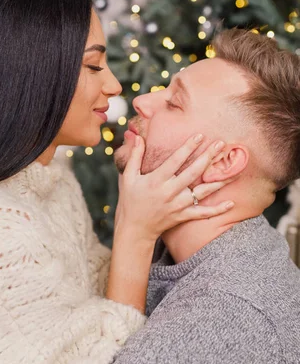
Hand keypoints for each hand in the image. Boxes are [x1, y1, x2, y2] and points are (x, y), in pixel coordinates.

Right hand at [115, 134, 234, 243]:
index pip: (175, 160)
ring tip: (234, 170)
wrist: (134, 229)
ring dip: (219, 180)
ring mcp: (178, 205)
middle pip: (193, 172)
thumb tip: (137, 136)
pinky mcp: (183, 216)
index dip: (188, 147)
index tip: (200, 135)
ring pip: (202, 191)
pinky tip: (231, 203)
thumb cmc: (130, 199)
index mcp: (156, 180)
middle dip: (207, 157)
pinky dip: (217, 210)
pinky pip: (203, 213)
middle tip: (220, 143)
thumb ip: (134, 156)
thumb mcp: (128, 177)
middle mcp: (169, 191)